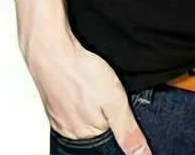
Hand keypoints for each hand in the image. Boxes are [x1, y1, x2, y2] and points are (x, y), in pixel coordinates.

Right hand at [25, 28, 150, 154]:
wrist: (52, 50)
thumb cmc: (81, 72)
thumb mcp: (114, 101)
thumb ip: (127, 130)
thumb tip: (142, 154)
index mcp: (86, 134)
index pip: (110, 138)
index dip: (118, 122)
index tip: (118, 106)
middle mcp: (70, 130)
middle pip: (96, 128)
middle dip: (105, 114)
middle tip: (106, 92)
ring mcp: (59, 116)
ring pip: (83, 116)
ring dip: (92, 104)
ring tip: (94, 86)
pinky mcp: (54, 102)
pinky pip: (72, 106)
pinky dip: (79, 97)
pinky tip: (84, 83)